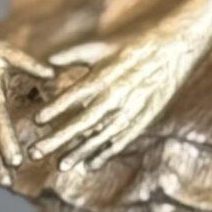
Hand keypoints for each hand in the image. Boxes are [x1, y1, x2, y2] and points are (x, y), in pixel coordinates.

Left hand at [32, 12, 211, 168]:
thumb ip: (74, 54)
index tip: (37, 122)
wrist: (174, 49)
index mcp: (103, 75)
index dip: (55, 109)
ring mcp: (130, 110)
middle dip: (58, 139)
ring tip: (61, 166)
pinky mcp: (143, 118)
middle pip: (82, 122)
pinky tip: (90, 166)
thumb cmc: (134, 44)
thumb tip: (48, 62)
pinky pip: (121, 140)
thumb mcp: (103, 45)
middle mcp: (115, 95)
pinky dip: (105, 153)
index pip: (74, 95)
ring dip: (80, 152)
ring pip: (100, 136)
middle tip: (36, 153)